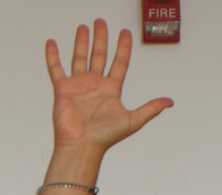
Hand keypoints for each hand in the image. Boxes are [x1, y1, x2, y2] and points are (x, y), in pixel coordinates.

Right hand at [44, 19, 170, 150]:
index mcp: (111, 89)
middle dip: (101, 38)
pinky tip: (52, 43)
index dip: (123, 47)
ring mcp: (78, 86)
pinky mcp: (63, 89)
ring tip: (83, 27)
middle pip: (99, 55)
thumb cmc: (105, 137)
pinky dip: (53, 56)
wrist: (82, 145)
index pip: (119, 62)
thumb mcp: (133, 120)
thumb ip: (151, 108)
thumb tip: (170, 102)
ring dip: (82, 42)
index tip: (124, 32)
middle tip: (101, 22)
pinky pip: (56, 69)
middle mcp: (95, 85)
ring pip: (80, 58)